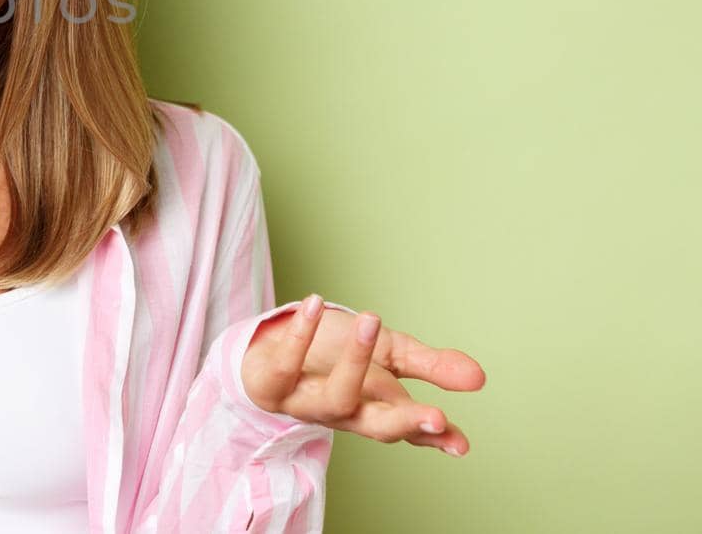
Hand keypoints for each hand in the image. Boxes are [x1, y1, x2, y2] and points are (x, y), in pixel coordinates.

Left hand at [241, 295, 485, 456]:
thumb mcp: (387, 355)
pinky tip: (315, 303)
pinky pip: (285, 365)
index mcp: (375, 408)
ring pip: (334, 397)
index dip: (432, 436)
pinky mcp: (270, 385)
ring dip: (356, 360)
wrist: (268, 349)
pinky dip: (300, 334)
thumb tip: (479, 378)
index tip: (460, 443)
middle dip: (406, 424)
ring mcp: (306, 402)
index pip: (408, 427)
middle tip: (436, 417)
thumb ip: (430, 366)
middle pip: (377, 427)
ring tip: (372, 318)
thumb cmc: (331, 355)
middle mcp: (343, 413)